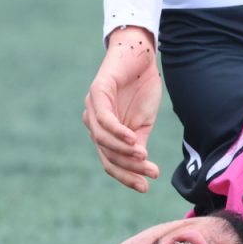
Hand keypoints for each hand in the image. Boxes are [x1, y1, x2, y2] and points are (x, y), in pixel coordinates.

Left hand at [83, 26, 161, 191]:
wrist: (140, 55)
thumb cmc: (141, 88)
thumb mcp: (143, 123)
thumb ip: (137, 144)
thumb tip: (142, 167)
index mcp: (104, 132)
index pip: (110, 161)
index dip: (127, 176)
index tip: (145, 188)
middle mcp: (93, 122)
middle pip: (107, 154)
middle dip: (128, 168)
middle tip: (150, 175)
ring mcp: (92, 107)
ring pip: (103, 140)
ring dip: (125, 152)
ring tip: (144, 157)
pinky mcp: (97, 92)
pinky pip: (104, 119)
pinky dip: (118, 132)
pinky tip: (133, 139)